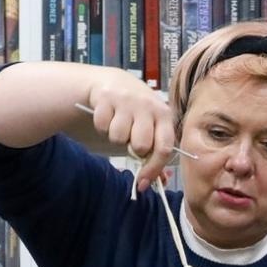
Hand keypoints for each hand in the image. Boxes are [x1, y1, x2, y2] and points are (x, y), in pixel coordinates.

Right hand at [83, 69, 176, 196]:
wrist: (115, 83)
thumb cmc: (137, 112)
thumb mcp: (151, 127)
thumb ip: (156, 153)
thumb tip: (161, 181)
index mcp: (164, 114)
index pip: (164, 148)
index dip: (153, 169)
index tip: (143, 183)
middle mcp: (148, 105)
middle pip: (141, 145)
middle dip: (133, 148)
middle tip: (131, 138)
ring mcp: (127, 99)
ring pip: (118, 137)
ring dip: (116, 136)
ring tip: (119, 123)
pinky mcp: (106, 97)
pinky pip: (102, 126)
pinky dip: (102, 126)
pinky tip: (109, 116)